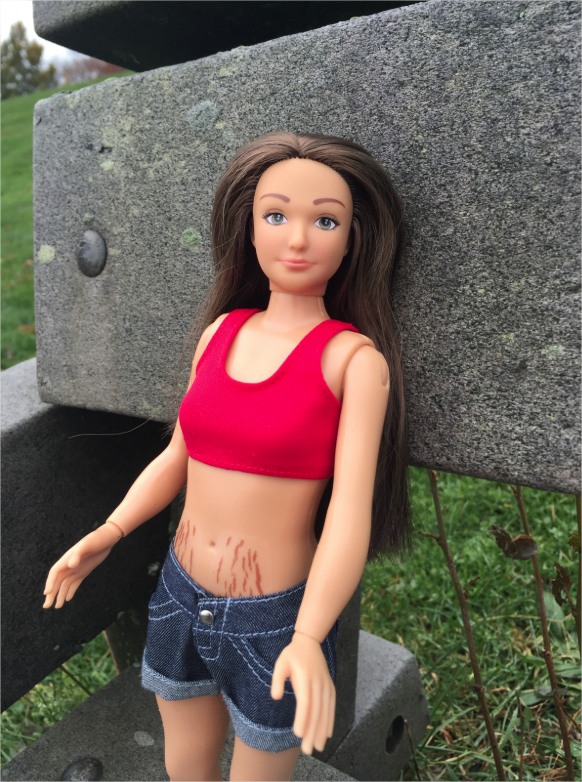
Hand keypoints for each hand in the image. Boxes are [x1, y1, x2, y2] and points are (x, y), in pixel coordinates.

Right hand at [43, 524, 119, 608]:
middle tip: (46, 607)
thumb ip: (78, 554)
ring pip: (65, 584)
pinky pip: (74, 583)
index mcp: (67, 559)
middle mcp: (69, 565)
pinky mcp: (83, 572)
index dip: (50, 582)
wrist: (106, 538)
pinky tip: (68, 599)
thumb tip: (71, 565)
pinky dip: (71, 591)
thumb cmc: (95, 540)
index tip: (47, 593)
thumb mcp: (87, 545)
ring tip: (58, 607)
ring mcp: (76, 569)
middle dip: (51, 594)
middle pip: (57, 581)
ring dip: (60, 595)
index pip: (54, 573)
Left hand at [271, 632, 335, 754]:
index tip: (298, 734)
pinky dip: (330, 721)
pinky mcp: (330, 688)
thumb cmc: (292, 654)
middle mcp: (318, 684)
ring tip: (317, 747)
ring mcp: (326, 686)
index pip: (305, 702)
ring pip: (325, 711)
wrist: (310, 642)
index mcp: (305, 678)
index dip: (303, 718)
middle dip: (312, 732)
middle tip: (307, 750)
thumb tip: (275, 697)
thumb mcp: (280, 663)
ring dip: (321, 730)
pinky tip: (327, 734)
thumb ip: (277, 680)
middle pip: (316, 711)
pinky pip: (331, 707)